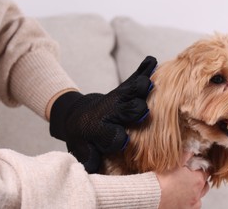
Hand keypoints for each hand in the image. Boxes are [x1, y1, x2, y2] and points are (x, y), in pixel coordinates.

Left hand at [49, 56, 156, 172]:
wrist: (76, 114)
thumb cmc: (82, 136)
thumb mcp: (80, 149)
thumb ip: (87, 158)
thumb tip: (93, 167)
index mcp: (98, 128)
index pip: (112, 136)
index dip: (117, 138)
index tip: (123, 140)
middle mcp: (110, 111)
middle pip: (128, 110)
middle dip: (135, 111)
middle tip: (141, 113)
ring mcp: (118, 98)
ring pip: (132, 90)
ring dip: (140, 87)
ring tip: (147, 85)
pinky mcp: (124, 88)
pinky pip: (135, 77)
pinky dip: (144, 69)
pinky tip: (151, 60)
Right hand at [156, 152, 209, 208]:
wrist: (152, 196)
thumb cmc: (162, 180)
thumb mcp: (175, 163)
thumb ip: (186, 155)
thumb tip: (193, 150)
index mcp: (197, 179)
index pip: (206, 171)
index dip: (201, 167)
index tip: (196, 166)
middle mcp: (198, 192)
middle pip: (205, 184)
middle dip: (200, 179)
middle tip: (190, 176)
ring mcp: (193, 203)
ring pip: (200, 196)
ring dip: (197, 191)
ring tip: (186, 187)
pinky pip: (194, 205)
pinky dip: (191, 201)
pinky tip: (184, 197)